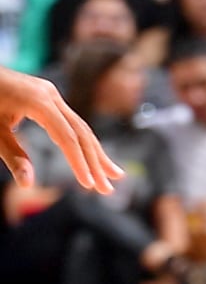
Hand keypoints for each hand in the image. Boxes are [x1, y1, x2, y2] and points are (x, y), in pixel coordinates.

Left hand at [0, 72, 121, 192]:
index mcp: (40, 102)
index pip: (67, 138)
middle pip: (81, 132)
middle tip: (108, 188)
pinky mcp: (48, 98)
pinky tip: (91, 155)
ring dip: (96, 152)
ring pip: (80, 126)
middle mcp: (51, 96)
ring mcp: (51, 95)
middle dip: (96, 161)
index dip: (79, 162)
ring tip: (114, 174)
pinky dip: (83, 141)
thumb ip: (13, 156)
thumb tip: (28, 185)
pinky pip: (71, 121)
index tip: (89, 185)